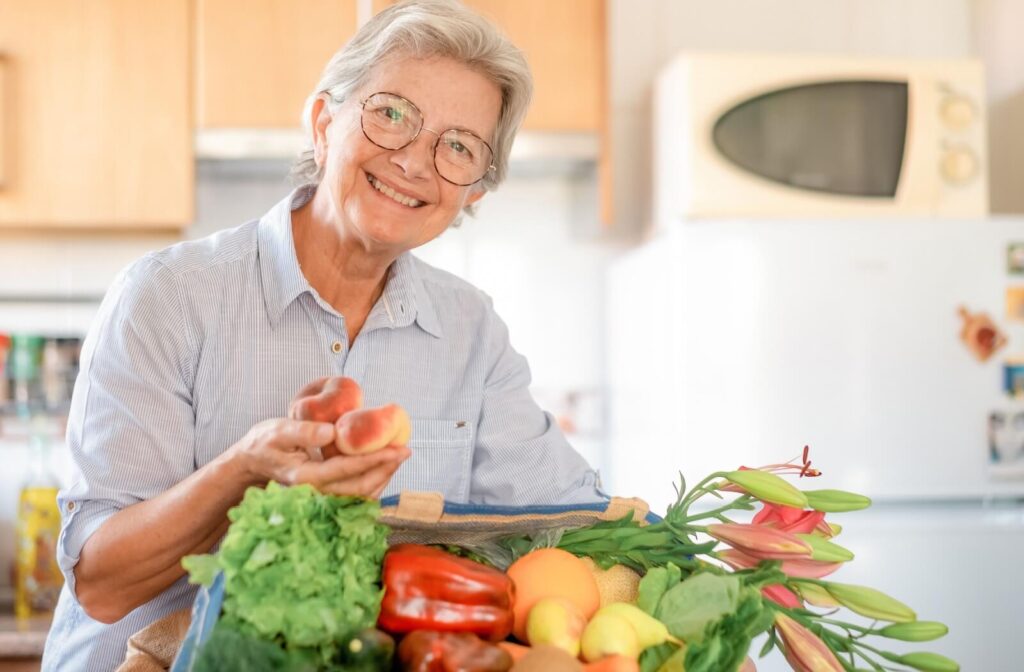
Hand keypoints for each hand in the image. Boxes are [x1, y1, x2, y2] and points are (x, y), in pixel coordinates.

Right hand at [231, 418, 410, 497]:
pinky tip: (382, 466)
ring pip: (360, 495)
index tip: (398, 449)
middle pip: (360, 488)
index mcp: (306, 476)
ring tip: (398, 456)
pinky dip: (372, 481)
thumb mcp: (278, 430)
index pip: (348, 470)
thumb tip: (332, 432)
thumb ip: (304, 432)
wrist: (251, 464)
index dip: (376, 459)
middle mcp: (316, 492)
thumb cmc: (264, 444)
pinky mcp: (326, 495)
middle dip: (386, 470)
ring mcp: (322, 497)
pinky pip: (355, 494)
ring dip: (383, 477)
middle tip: (406, 450)